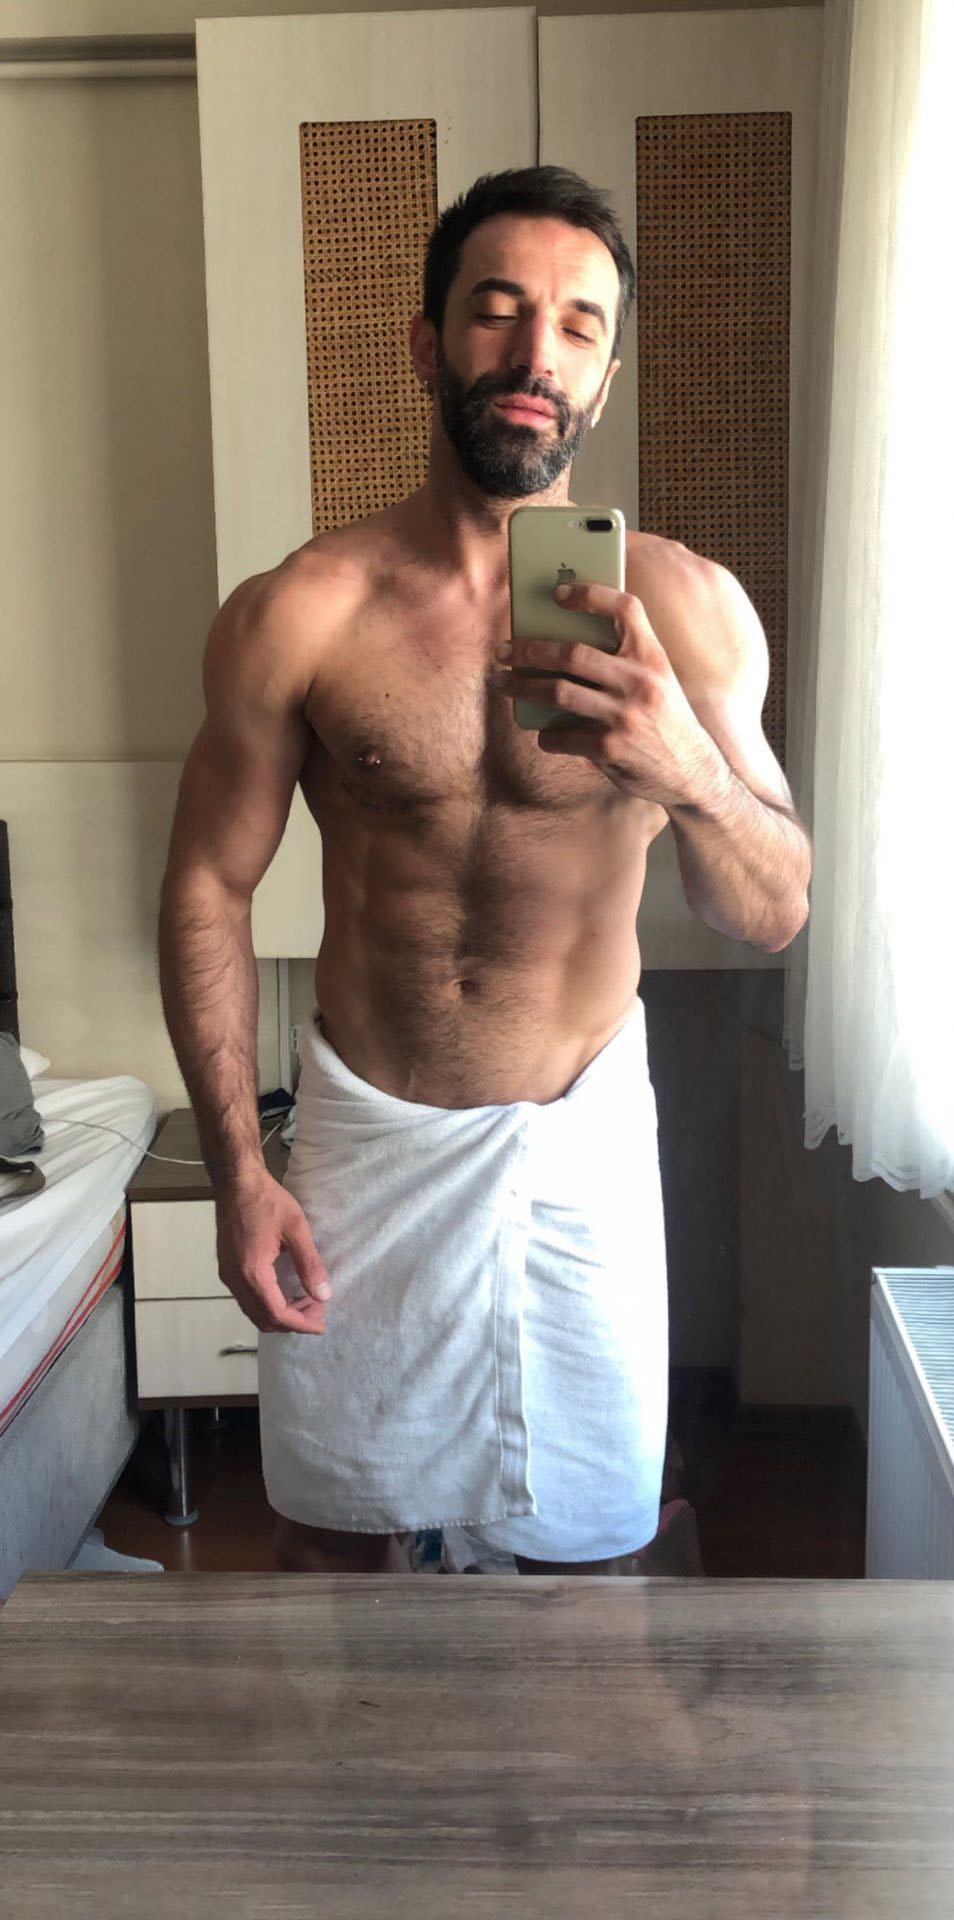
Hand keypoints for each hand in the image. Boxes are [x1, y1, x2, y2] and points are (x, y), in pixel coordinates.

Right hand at [215, 1170, 330, 1334]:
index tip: (322, 1324)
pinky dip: (267, 1303)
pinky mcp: (227, 1268)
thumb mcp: (296, 1229)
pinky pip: (247, 1298)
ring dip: (279, 1314)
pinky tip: (285, 1291)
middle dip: (292, 1322)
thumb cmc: (266, 1200)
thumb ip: (310, 1264)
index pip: (277, 1314)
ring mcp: (227, 1275)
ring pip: (253, 1311)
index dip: (301, 1324)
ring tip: (306, 1302)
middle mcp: (235, 1280)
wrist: (236, 1181)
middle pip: (263, 1319)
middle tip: (318, 1311)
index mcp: (252, 1272)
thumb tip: (323, 1295)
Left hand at [493, 581, 716, 808]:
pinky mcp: (611, 749)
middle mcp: (641, 682)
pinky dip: (546, 735)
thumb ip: (625, 660)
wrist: (694, 773)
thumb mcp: (658, 681)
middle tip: (505, 650)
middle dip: (530, 649)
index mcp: (654, 657)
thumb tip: (561, 646)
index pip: (626, 608)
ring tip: (501, 683)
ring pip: (558, 691)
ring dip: (521, 686)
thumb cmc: (665, 720)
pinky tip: (542, 733)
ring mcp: (625, 716)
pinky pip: (561, 736)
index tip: (557, 593)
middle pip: (573, 653)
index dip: (590, 594)